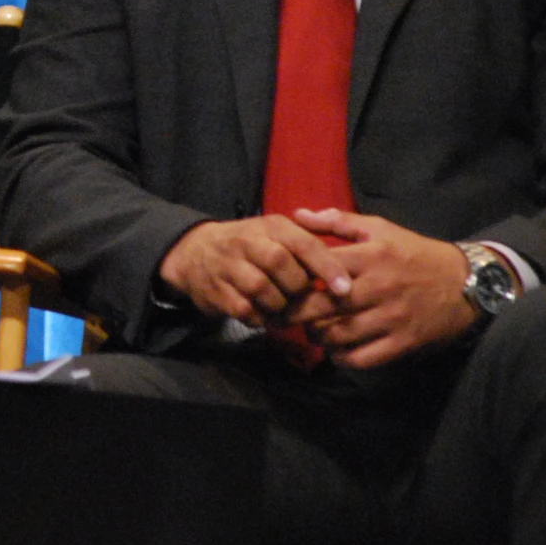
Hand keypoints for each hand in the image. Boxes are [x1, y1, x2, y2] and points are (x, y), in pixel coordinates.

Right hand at [156, 214, 353, 325]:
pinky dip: (260, 318)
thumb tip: (350, 248)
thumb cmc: (250, 245)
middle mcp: (247, 241)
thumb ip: (310, 239)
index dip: (326, 267)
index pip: (303, 242)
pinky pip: (245, 309)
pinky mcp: (215, 290)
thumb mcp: (276, 232)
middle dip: (298, 288)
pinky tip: (264, 315)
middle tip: (305, 299)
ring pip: (262, 289)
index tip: (346, 289)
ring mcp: (228, 266)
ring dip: (279, 305)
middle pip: (281, 265)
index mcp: (269, 226)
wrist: (194, 252)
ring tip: (284, 309)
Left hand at [288, 208, 478, 368]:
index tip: (283, 282)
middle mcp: (379, 287)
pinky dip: (342, 358)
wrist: (467, 283)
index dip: (295, 277)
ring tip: (311, 330)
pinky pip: (362, 358)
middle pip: (322, 307)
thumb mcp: (380, 228)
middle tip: (283, 315)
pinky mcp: (403, 342)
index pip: (319, 267)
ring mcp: (391, 318)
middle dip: (295, 313)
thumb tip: (297, 216)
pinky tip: (335, 350)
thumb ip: (337, 221)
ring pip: (338, 335)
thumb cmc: (415, 253)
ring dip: (317, 336)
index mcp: (370, 256)